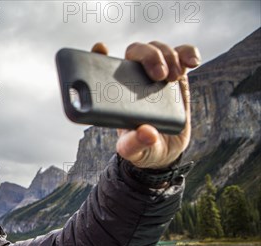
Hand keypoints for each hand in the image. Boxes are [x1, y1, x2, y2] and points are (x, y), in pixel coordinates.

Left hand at [91, 42, 200, 168]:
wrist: (165, 150)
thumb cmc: (142, 147)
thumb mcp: (134, 151)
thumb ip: (135, 144)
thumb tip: (147, 133)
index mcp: (114, 93)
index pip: (101, 67)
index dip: (97, 55)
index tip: (101, 49)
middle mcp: (133, 78)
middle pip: (136, 51)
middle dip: (148, 56)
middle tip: (159, 75)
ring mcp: (155, 74)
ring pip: (158, 48)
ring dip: (168, 56)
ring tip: (174, 78)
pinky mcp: (176, 75)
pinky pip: (182, 54)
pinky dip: (188, 53)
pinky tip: (193, 63)